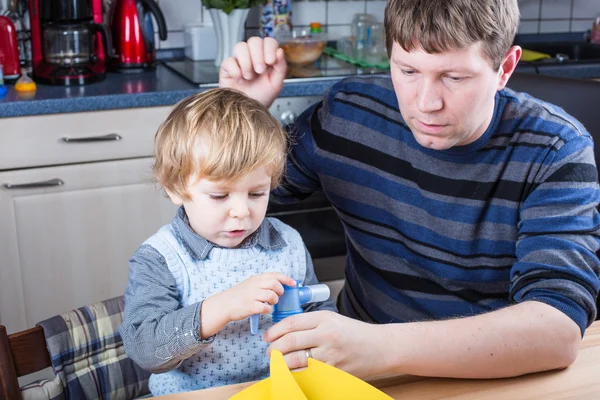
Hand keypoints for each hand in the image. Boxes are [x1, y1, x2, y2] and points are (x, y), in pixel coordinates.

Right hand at [219, 36, 286, 107]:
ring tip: (249, 77)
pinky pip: (229, 61)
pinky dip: (236, 72)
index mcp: (266, 58)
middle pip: (254, 40)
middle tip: (260, 71)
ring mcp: (239, 61)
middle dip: (258, 55)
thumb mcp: (276, 85)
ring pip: (240, 46)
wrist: (247, 112)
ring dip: (246, 63)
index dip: (269, 48)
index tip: (270, 61)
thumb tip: (280, 51)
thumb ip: (280, 67)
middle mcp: (253, 57)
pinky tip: (239, 80)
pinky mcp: (227, 68)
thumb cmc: (261, 99)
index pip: (268, 41)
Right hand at [221, 272, 295, 321]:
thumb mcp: (251, 284)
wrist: (224, 304)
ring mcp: (252, 295)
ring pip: (272, 296)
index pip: (275, 275)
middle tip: (278, 296)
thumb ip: (264, 283)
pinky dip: (268, 310)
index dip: (286, 279)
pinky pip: (265, 308)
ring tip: (270, 303)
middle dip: (280, 291)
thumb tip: (281, 285)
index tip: (294, 283)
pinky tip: (264, 310)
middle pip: (275, 284)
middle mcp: (255, 284)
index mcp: (256, 278)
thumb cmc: (239, 295)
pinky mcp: (250, 306)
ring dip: (274, 301)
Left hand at [263, 311, 384, 378]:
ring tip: (277, 362)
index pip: (292, 323)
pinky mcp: (333, 373)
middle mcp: (326, 336)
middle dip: (274, 348)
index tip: (267, 336)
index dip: (275, 330)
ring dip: (281, 363)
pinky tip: (290, 373)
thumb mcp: (333, 319)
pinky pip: (306, 375)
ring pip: (295, 361)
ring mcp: (330, 356)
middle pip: (290, 342)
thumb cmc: (355, 333)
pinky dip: (295, 375)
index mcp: (325, 319)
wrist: (380, 348)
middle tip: (269, 351)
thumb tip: (284, 331)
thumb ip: (310, 323)